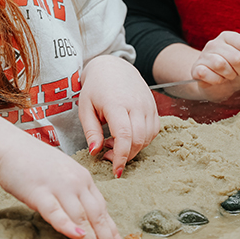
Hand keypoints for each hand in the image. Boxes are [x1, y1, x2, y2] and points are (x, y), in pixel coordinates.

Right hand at [0, 117, 124, 238]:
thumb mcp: (63, 174)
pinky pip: (56, 212)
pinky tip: (78, 237)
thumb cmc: (34, 162)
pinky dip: (68, 225)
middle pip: (97, 216)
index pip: (103, 209)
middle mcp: (76, 182)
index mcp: (83, 178)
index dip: (113, 231)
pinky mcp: (40, 192)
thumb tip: (85, 218)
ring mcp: (59, 187)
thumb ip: (75, 193)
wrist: (10, 147)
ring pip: (81, 218)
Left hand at [79, 56, 159, 177]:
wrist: (113, 66)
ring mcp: (147, 104)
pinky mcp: (153, 106)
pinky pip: (154, 130)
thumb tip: (95, 152)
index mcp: (116, 103)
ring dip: (134, 148)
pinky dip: (143, 140)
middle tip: (108, 155)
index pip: (124, 136)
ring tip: (115, 142)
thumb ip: (91, 131)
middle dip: (126, 156)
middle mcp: (136, 104)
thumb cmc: (96, 88)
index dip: (121, 157)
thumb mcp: (85, 108)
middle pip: (138, 139)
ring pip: (148, 137)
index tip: (115, 171)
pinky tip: (128, 136)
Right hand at [190, 24, 239, 101]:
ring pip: (221, 65)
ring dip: (229, 76)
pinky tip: (217, 80)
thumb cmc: (234, 69)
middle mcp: (214, 43)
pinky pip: (206, 74)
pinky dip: (216, 80)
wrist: (217, 85)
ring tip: (229, 76)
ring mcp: (204, 55)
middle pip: (237, 58)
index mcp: (228, 36)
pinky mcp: (196, 69)